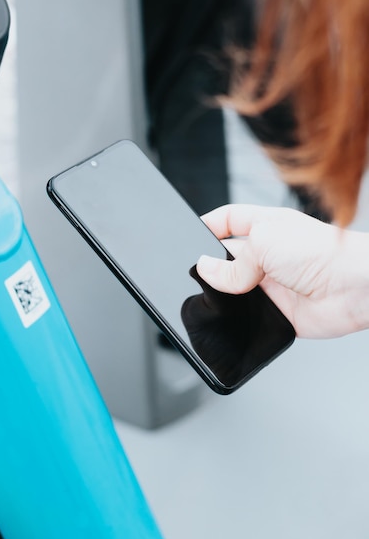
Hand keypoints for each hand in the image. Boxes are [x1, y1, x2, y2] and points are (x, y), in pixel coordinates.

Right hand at [196, 204, 368, 337]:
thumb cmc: (325, 253)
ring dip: (223, 294)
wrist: (356, 289)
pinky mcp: (276, 311)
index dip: (207, 225)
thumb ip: (231, 261)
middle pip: (225, 258)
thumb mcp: (265, 242)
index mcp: (264, 227)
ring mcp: (270, 283)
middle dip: (211, 265)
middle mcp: (266, 254)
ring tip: (220, 294)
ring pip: (231, 289)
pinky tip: (236, 313)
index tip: (188, 236)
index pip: (226, 221)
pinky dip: (237, 317)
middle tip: (203, 272)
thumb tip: (205, 271)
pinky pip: (246, 316)